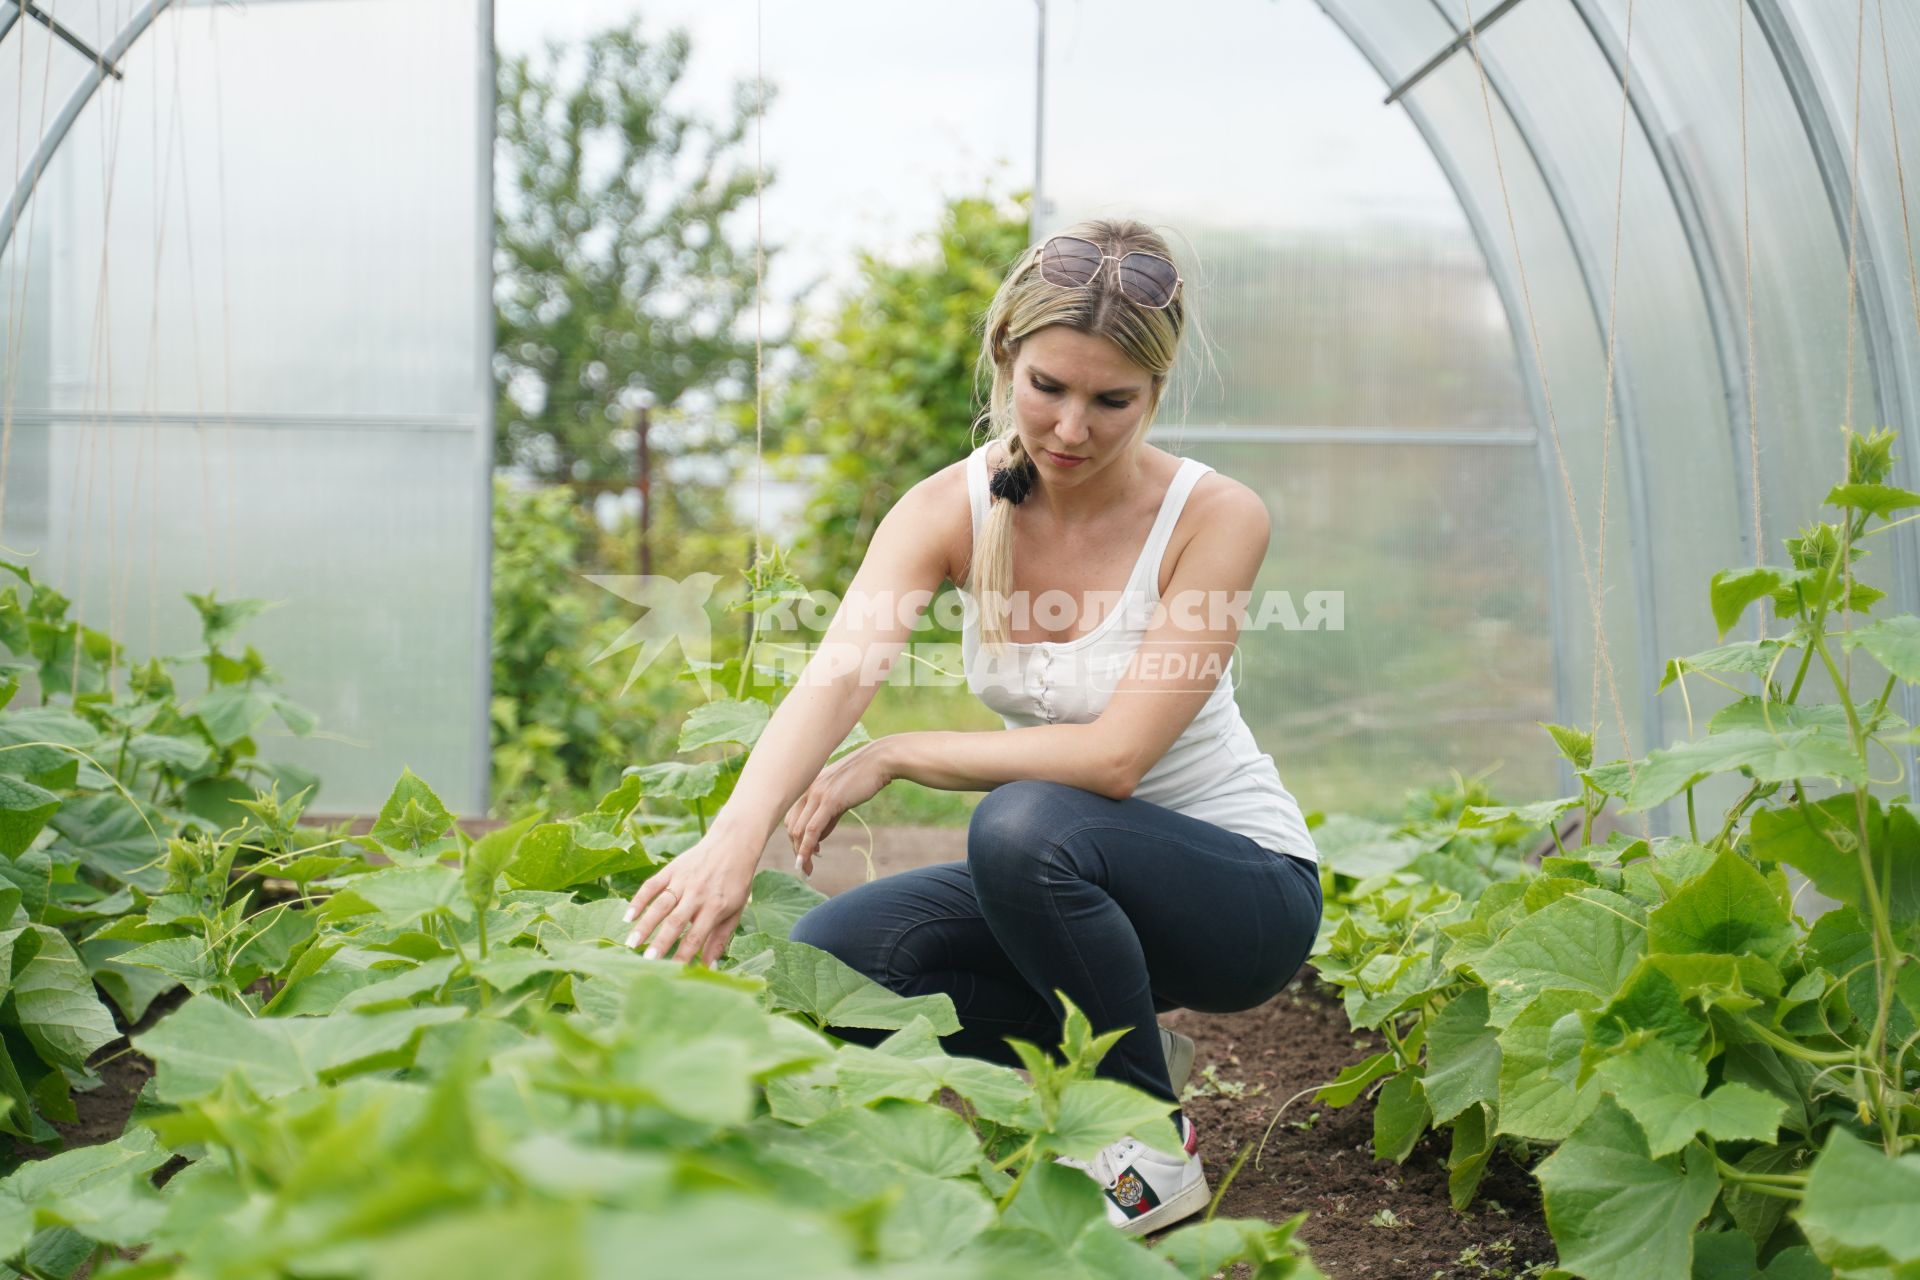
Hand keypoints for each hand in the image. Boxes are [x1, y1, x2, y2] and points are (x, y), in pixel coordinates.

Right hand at [622, 828, 757, 964]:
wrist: (733, 844)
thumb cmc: (736, 883)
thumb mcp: (735, 911)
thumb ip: (720, 939)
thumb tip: (709, 967)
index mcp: (715, 907)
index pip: (696, 936)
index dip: (684, 955)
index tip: (672, 972)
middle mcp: (697, 894)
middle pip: (675, 921)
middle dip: (661, 942)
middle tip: (646, 961)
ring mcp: (683, 880)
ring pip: (660, 904)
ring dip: (645, 924)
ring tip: (631, 944)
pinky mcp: (672, 869)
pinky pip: (652, 885)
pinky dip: (639, 899)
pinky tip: (628, 916)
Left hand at [785, 740, 894, 877]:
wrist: (880, 761)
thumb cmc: (864, 777)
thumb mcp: (841, 797)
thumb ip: (828, 817)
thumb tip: (817, 838)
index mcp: (808, 786)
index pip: (792, 817)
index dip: (795, 839)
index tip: (804, 855)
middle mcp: (807, 789)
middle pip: (792, 826)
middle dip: (796, 849)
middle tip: (805, 867)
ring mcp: (816, 794)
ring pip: (798, 830)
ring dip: (801, 853)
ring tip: (807, 869)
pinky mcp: (829, 801)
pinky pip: (812, 829)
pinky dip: (807, 847)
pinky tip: (809, 859)